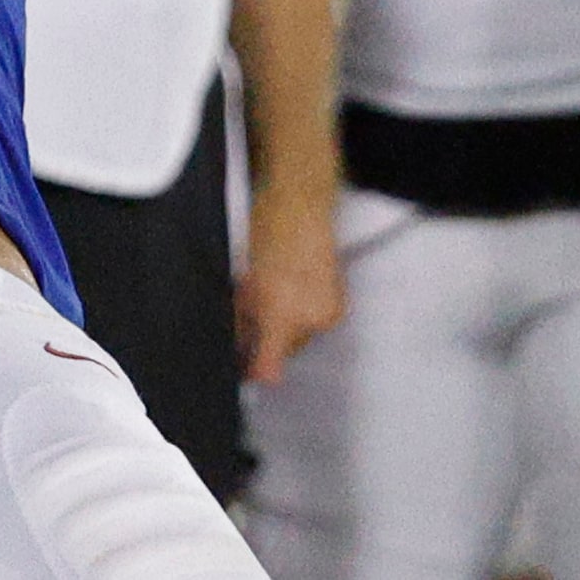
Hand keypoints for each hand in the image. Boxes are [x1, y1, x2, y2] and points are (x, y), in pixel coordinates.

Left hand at [236, 184, 344, 382]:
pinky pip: (314, 322)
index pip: (270, 364)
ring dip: (284, 328)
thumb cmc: (263, 237)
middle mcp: (311, 321)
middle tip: (247, 323)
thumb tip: (239, 343)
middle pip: (285, 350)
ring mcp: (329, 313)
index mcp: (282, 315)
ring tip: (267, 299)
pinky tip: (287, 293)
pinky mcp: (339, 304)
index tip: (242, 373)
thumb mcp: (244, 282)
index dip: (254, 372)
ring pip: (300, 336)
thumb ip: (243, 320)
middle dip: (266, 342)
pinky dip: (300, 315)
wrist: (299, 207)